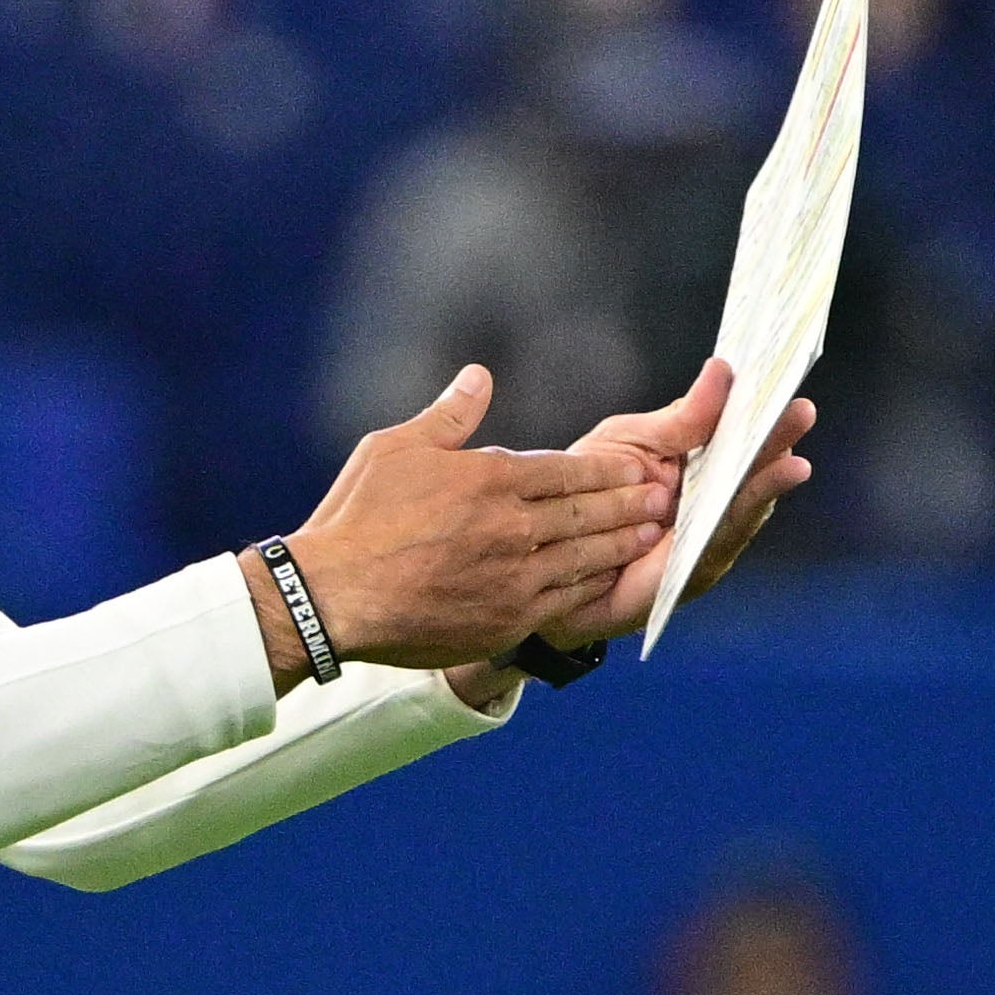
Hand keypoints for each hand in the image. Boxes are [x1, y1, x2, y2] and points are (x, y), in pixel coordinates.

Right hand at [258, 367, 670, 681]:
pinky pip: (565, 599)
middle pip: (587, 512)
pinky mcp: (508, 618)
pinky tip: (608, 578)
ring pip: (585, 556)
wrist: (334, 597)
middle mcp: (512, 527)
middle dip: (628, 503)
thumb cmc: (358, 518)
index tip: (635, 469)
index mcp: (490, 480)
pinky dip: (592, 585)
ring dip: (621, 542)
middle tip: (660, 496)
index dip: (606, 472)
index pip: (567, 472)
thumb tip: (479, 376)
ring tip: (649, 533)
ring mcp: (515, 577)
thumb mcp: (395, 449)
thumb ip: (449, 416)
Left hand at [529, 358, 814, 649]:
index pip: (738, 432)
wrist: (552, 560)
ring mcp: (708, 536)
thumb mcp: (633, 442)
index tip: (783, 380)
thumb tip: (722, 371)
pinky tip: (757, 500)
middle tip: (802, 411)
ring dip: (768, 483)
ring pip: (744, 505)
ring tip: (794, 459)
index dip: (761, 410)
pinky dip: (737, 519)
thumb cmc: (592, 495)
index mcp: (699, 463)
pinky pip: (718, 541)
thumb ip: (681, 418)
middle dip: (776, 441)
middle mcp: (713, 499)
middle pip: (751, 468)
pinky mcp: (693, 570)